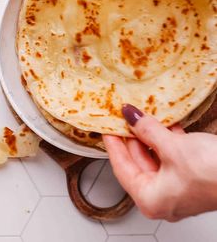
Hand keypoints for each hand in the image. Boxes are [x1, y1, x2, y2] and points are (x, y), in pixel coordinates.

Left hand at [103, 104, 216, 221]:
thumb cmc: (213, 174)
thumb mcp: (173, 147)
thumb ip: (148, 131)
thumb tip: (131, 117)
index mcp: (151, 199)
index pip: (122, 168)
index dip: (113, 144)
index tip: (106, 127)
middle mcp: (162, 196)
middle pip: (138, 161)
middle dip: (132, 136)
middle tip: (123, 116)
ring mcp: (177, 186)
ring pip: (156, 156)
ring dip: (150, 135)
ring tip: (141, 114)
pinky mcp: (190, 174)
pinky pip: (171, 154)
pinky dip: (167, 138)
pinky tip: (165, 122)